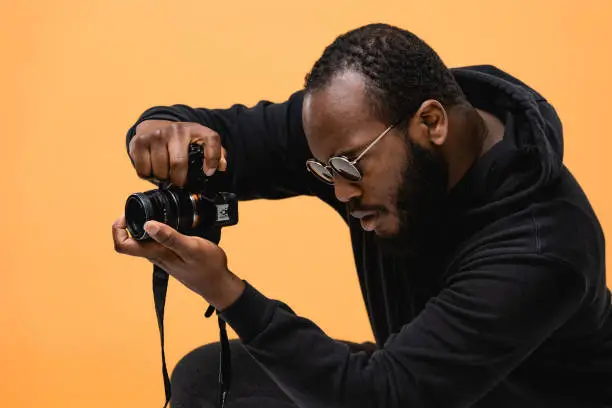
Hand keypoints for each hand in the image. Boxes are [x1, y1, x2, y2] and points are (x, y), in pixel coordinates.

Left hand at [112, 214, 244, 310]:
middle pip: (129, 240)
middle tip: (141, 206)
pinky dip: (158, 228)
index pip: (122, 245)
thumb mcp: (191, 248)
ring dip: (143, 224)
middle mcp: (155, 255)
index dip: (118, 228)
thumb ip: (170, 237)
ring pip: (143, 240)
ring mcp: (163, 255)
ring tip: (155, 210)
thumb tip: (148, 225)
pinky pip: (156, 240)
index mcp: (155, 253)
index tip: (129, 214)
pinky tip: (170, 221)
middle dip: (130, 221)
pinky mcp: (172, 254)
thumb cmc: (207, 267)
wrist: (218, 283)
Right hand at [129, 120, 227, 186]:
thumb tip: (221, 168)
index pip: (211, 139)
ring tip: (165, 173)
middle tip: (178, 180)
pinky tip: (152, 168)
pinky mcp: (139, 142)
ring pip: (160, 170)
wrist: (155, 126)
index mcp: (195, 129)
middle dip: (178, 179)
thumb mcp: (200, 142)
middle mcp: (176, 130)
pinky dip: (148, 175)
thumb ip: (215, 154)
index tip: (208, 172)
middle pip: (178, 164)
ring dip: (162, 178)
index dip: (213, 158)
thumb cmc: (181, 140)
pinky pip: (144, 169)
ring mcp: (156, 135)